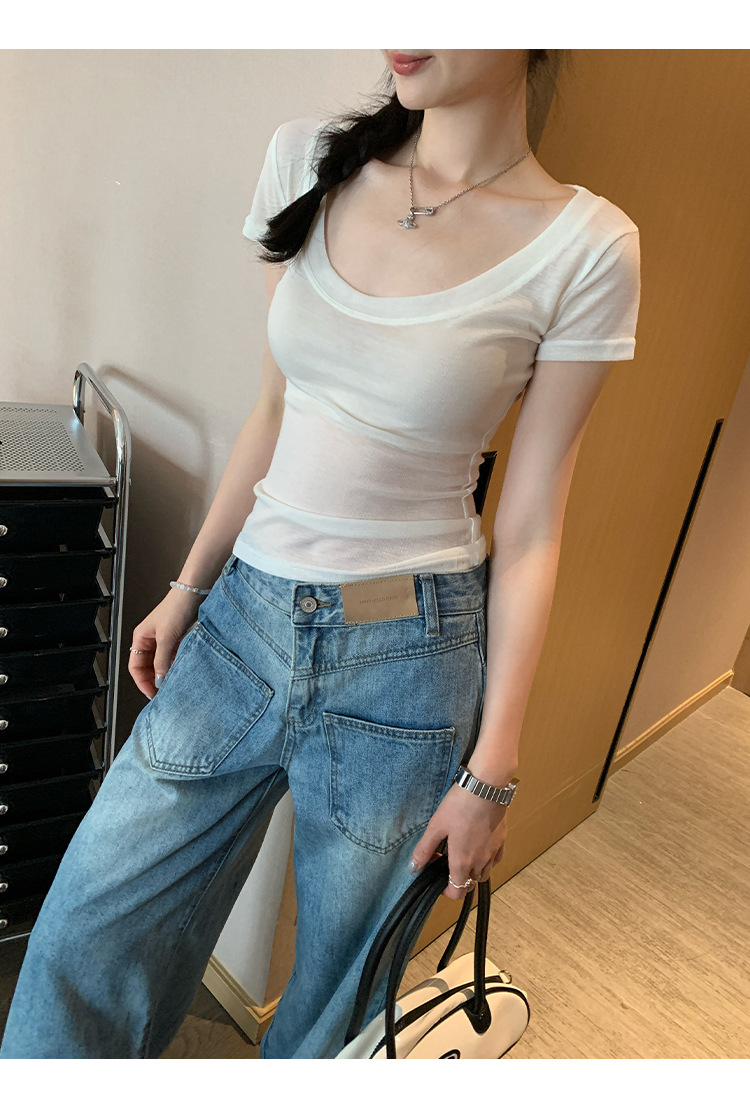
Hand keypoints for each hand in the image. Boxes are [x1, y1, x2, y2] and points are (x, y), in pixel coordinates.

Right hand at [128, 588, 203, 699]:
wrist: (194, 593)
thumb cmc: (176, 607)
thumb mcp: (166, 637)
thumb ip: (162, 660)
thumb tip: (159, 679)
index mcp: (141, 637)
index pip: (135, 666)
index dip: (141, 681)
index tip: (151, 693)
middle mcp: (151, 639)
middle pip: (147, 666)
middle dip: (152, 680)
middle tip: (162, 693)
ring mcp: (164, 640)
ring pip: (160, 663)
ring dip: (164, 674)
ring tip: (171, 685)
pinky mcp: (177, 639)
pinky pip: (172, 658)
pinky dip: (174, 666)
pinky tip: (180, 672)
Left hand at [409, 783, 508, 898]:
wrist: (485, 788)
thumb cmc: (458, 806)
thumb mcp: (435, 826)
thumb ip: (424, 849)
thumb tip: (413, 868)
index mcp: (462, 862)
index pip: (457, 892)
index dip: (447, 892)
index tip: (439, 880)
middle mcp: (480, 862)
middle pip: (470, 884)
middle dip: (458, 879)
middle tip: (448, 862)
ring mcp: (493, 852)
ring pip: (484, 873)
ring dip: (473, 871)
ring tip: (463, 853)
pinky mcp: (502, 841)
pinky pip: (495, 860)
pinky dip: (487, 860)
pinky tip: (479, 846)